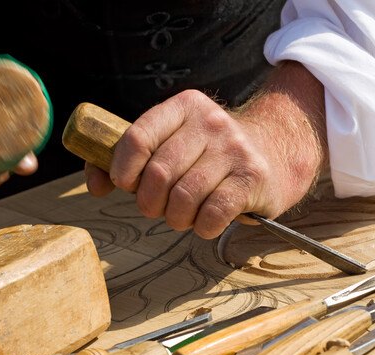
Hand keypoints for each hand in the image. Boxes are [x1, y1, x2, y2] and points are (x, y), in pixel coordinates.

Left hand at [85, 61, 327, 238]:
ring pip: (184, 198)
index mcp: (185, 107)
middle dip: (150, 203)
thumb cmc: (215, 153)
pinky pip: (213, 214)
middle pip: (159, 174)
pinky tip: (206, 223)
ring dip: (176, 219)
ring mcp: (235, 150)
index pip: (138, 137)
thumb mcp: (179, 139)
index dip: (122, 170)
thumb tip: (95, 184)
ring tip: (183, 217)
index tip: (127, 185)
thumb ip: (136, 155)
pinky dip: (202, 227)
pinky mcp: (253, 178)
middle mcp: (211, 123)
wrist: (279, 150)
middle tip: (158, 209)